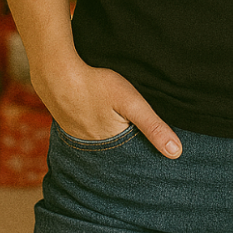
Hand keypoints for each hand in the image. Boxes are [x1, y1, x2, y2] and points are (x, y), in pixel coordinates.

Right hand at [30, 56, 182, 157]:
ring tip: (123, 130)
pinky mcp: (70, 128)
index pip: (136, 158)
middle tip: (140, 137)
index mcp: (112, 148)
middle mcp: (95, 151)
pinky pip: (90, 135)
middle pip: (120, 153)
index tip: (160, 153)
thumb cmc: (95, 85)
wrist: (56, 74)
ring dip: (114, 141)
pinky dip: (99, 131)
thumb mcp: (131, 102)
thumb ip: (153, 126)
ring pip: (105, 145)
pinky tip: (102, 120)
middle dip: (131, 149)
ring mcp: (80, 140)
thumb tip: (176, 152)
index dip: (148, 152)